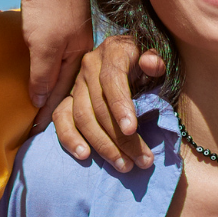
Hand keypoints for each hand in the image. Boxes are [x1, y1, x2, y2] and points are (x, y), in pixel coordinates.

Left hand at [16, 0, 90, 132]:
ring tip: (41, 101)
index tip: (37, 131)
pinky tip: (42, 69)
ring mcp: (71, 29)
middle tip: (39, 123)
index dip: (51, 111)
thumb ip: (42, 75)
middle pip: (66, 79)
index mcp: (80, 52)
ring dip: (51, 84)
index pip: (65, 90)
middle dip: (54, 101)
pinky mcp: (60, 17)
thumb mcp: (45, 45)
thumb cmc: (49, 4)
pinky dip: (48, 65)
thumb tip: (40, 102)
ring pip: (61, 65)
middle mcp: (80, 43)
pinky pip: (54, 50)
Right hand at [51, 31, 165, 171]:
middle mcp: (89, 65)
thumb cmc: (146, 63)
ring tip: (123, 165)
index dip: (120, 105)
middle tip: (141, 161)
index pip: (112, 79)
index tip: (131, 130)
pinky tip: (84, 155)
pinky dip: (70, 138)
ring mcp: (76, 83)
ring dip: (102, 145)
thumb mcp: (156, 57)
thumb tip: (151, 64)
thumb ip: (155, 60)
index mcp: (113, 51)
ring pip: (82, 117)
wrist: (130, 58)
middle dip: (120, 138)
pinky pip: (61, 119)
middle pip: (99, 105)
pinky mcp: (67, 99)